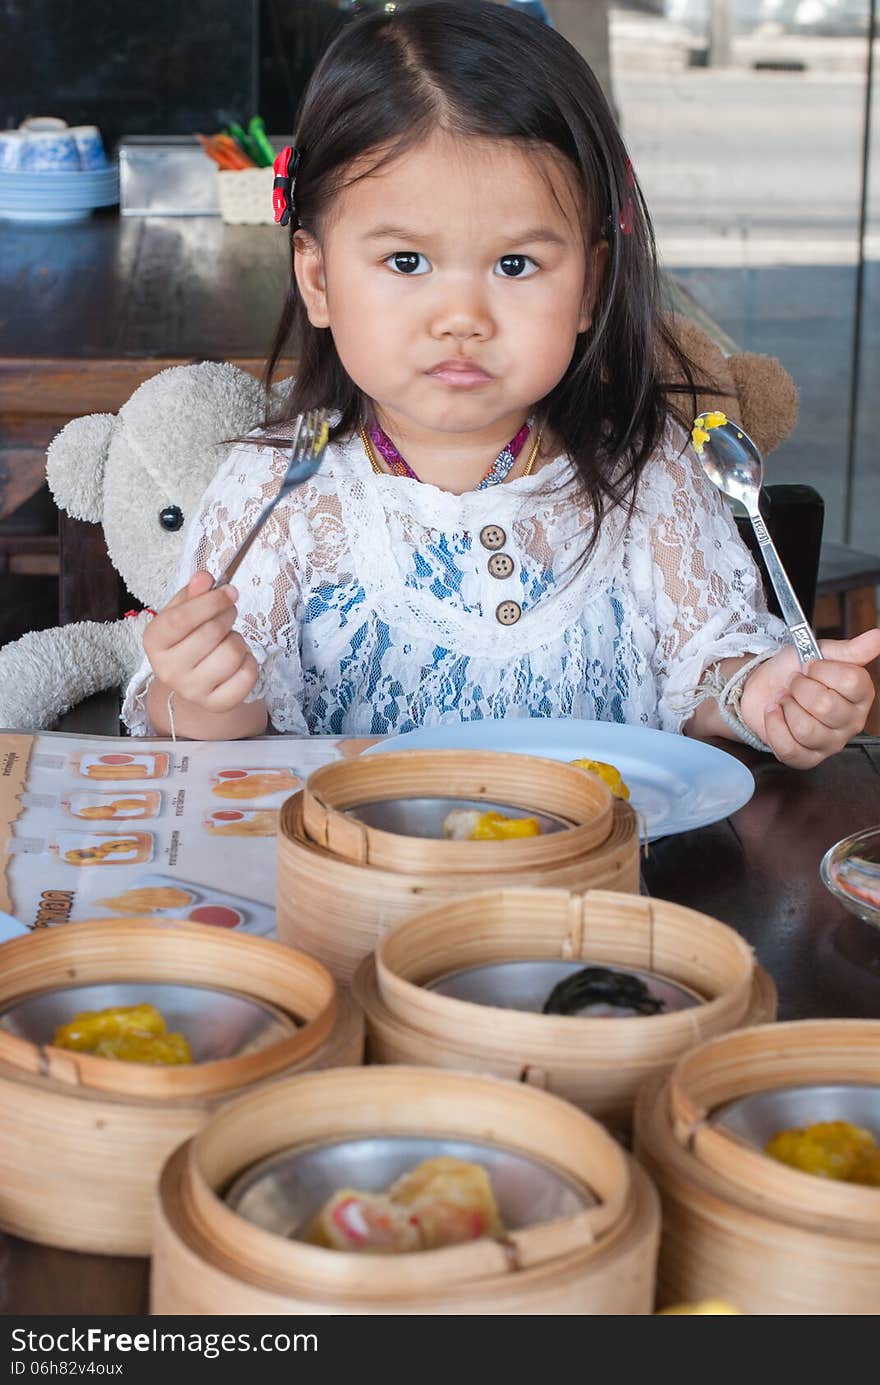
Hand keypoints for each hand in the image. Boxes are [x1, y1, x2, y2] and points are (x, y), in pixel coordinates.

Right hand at [142, 570, 259, 712]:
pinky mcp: (217, 704)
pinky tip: (238, 660)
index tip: (228, 591)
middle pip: (211, 633)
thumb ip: (193, 593)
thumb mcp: (182, 612)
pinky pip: (247, 674)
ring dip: (238, 640)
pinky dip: (249, 661)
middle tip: (228, 613)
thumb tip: (205, 577)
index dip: (210, 602)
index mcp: (154, 642)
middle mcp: (168, 669)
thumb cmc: (187, 640)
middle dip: (227, 616)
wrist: (192, 682)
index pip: (181, 619)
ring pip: (232, 652)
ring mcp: (192, 690)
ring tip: (228, 641)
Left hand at [739, 629, 879, 766]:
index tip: (809, 665)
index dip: (821, 670)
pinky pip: (789, 748)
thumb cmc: (795, 671)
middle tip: (794, 683)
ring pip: (806, 728)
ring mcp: (830, 743)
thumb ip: (850, 649)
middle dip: (800, 688)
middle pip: (826, 706)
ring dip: (786, 707)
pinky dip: (774, 725)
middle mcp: (852, 722)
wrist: (763, 688)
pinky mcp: (807, 759)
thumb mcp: (820, 652)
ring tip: (786, 699)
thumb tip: (877, 637)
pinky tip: (774, 713)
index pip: (850, 681)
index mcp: (861, 695)